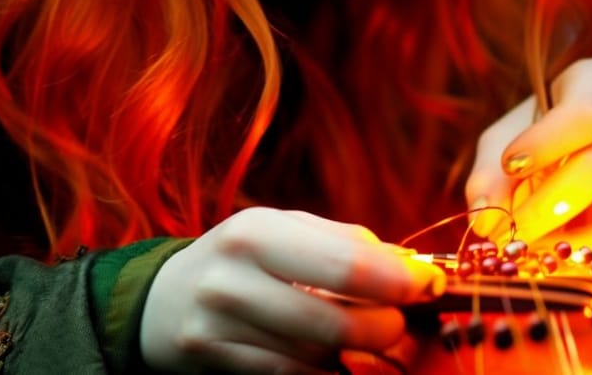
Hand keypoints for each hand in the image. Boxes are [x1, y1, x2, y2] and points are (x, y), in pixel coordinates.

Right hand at [139, 207, 443, 373]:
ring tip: (363, 335)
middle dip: (384, 326)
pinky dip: (320, 369)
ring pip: (315, 354)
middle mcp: (233, 276)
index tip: (429, 285)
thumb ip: (344, 243)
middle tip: (397, 322)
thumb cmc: (243, 259)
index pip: (348, 263)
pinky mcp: (213, 359)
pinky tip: (328, 356)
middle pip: (335, 319)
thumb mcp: (284, 232)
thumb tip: (411, 265)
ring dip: (354, 350)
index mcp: (257, 231)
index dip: (400, 280)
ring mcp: (218, 323)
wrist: (163, 298)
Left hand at [465, 57, 591, 277]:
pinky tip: (560, 266)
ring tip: (529, 257)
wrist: (558, 161)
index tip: (511, 164)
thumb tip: (486, 218)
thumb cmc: (526, 142)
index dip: (549, 141)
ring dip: (573, 248)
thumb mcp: (499, 145)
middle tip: (510, 232)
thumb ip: (488, 176)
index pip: (587, 112)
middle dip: (551, 206)